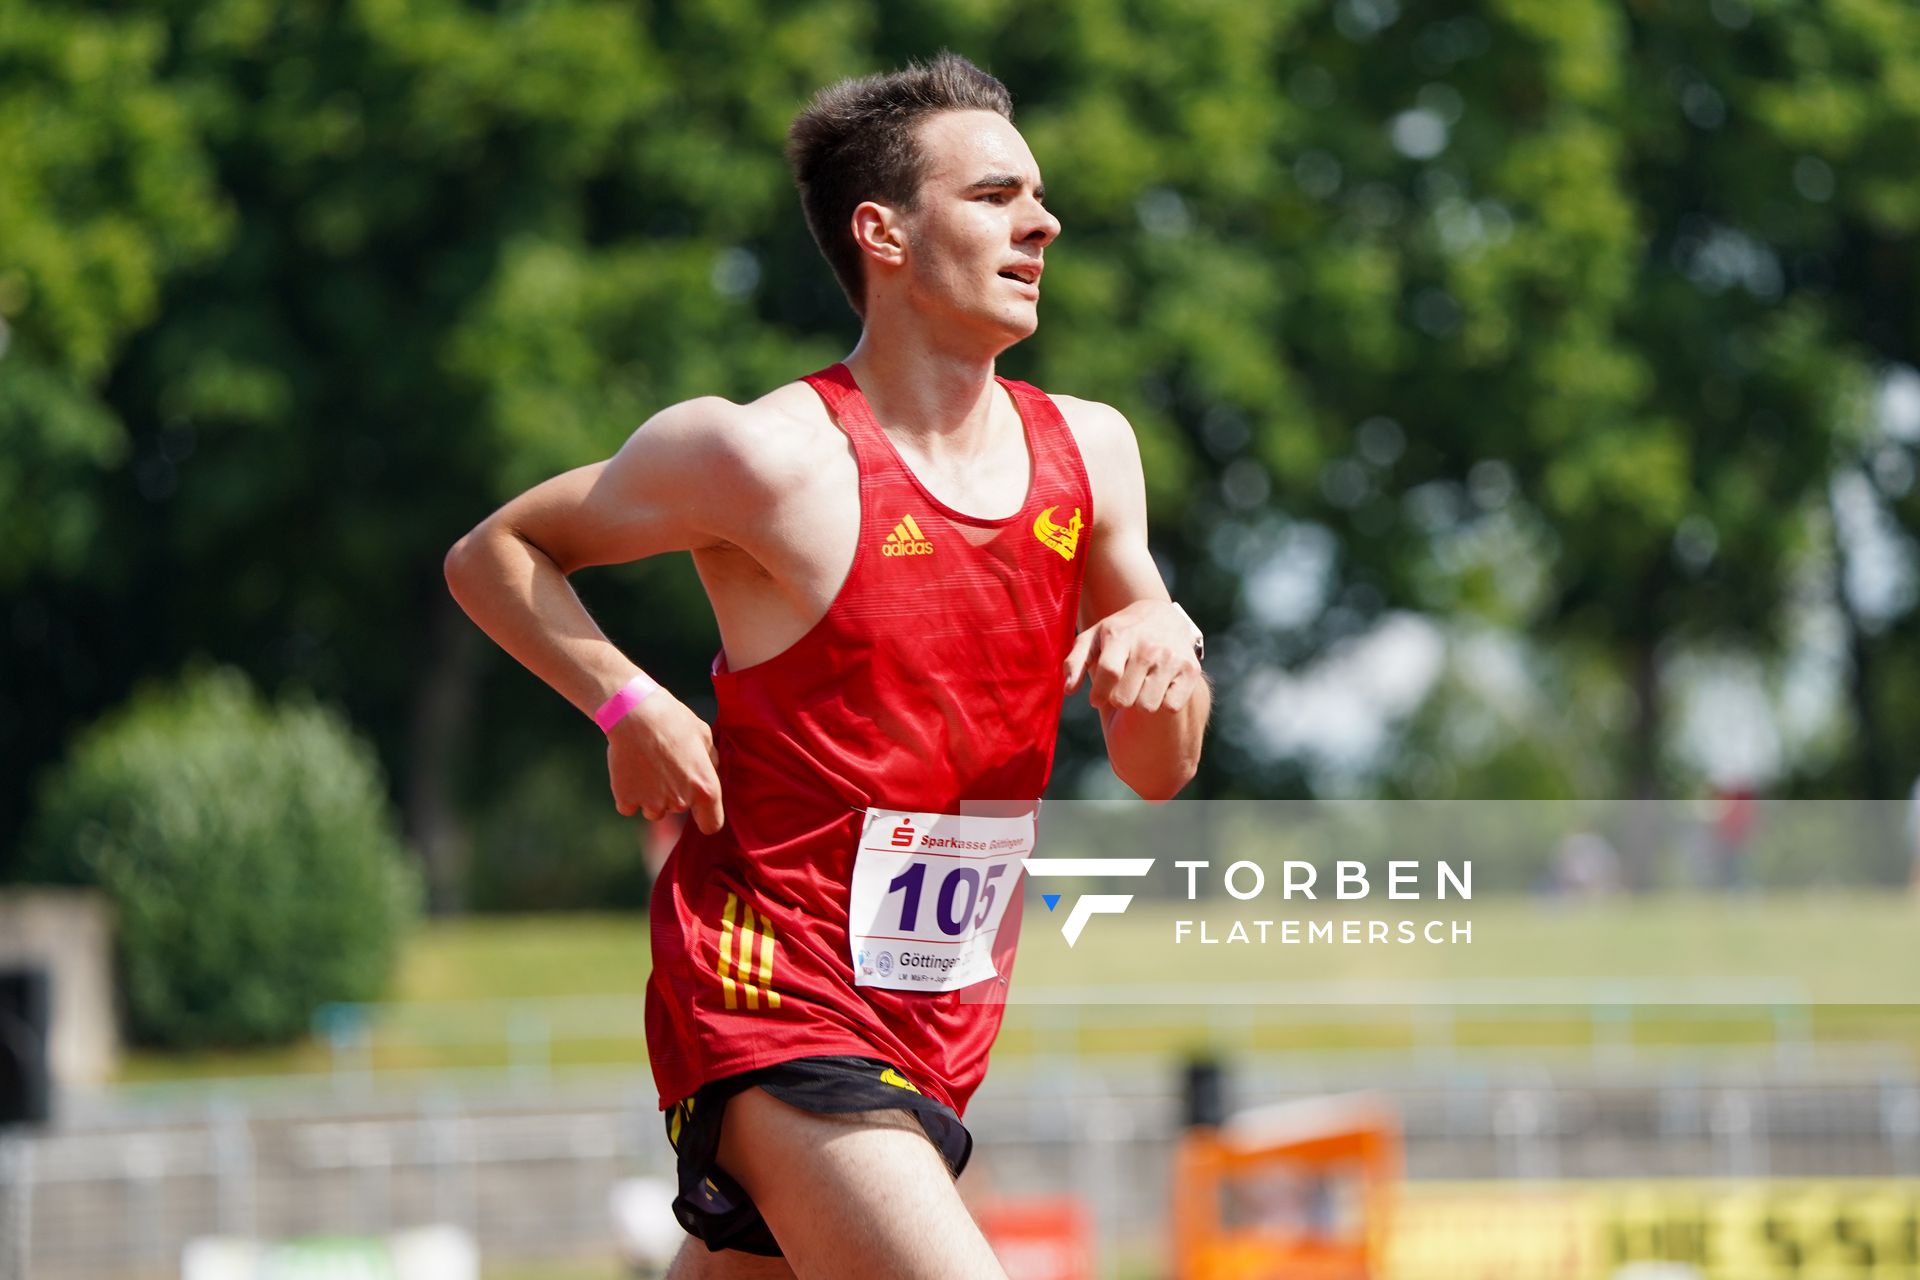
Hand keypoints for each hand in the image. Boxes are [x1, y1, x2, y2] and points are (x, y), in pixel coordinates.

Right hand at [606, 694, 724, 833]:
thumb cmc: (673, 720)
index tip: (699, 809)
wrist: (635, 714)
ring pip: (654, 811)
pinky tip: (630, 770)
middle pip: (679, 810)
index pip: (712, 825)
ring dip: (651, 796)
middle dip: (674, 793)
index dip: (706, 817)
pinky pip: (629, 806)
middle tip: (665, 763)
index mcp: (705, 788)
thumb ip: (711, 761)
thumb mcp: (704, 735)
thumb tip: (711, 772)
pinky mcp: (626, 800)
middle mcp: (681, 802)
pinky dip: (629, 794)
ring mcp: (652, 804)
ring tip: (646, 765)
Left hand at [1062, 600, 1201, 713]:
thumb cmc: (1120, 633)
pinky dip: (1163, 703)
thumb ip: (1075, 662)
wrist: (1162, 616)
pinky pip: (1171, 706)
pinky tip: (1159, 687)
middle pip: (1125, 697)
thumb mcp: (1093, 638)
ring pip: (1147, 706)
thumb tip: (1068, 690)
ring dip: (1140, 703)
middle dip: (1118, 699)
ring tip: (1140, 687)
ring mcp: (1172, 658)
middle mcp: (1148, 646)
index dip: (1099, 694)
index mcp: (1121, 636)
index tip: (1096, 699)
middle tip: (1121, 689)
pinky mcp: (1191, 670)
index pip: (1109, 673)